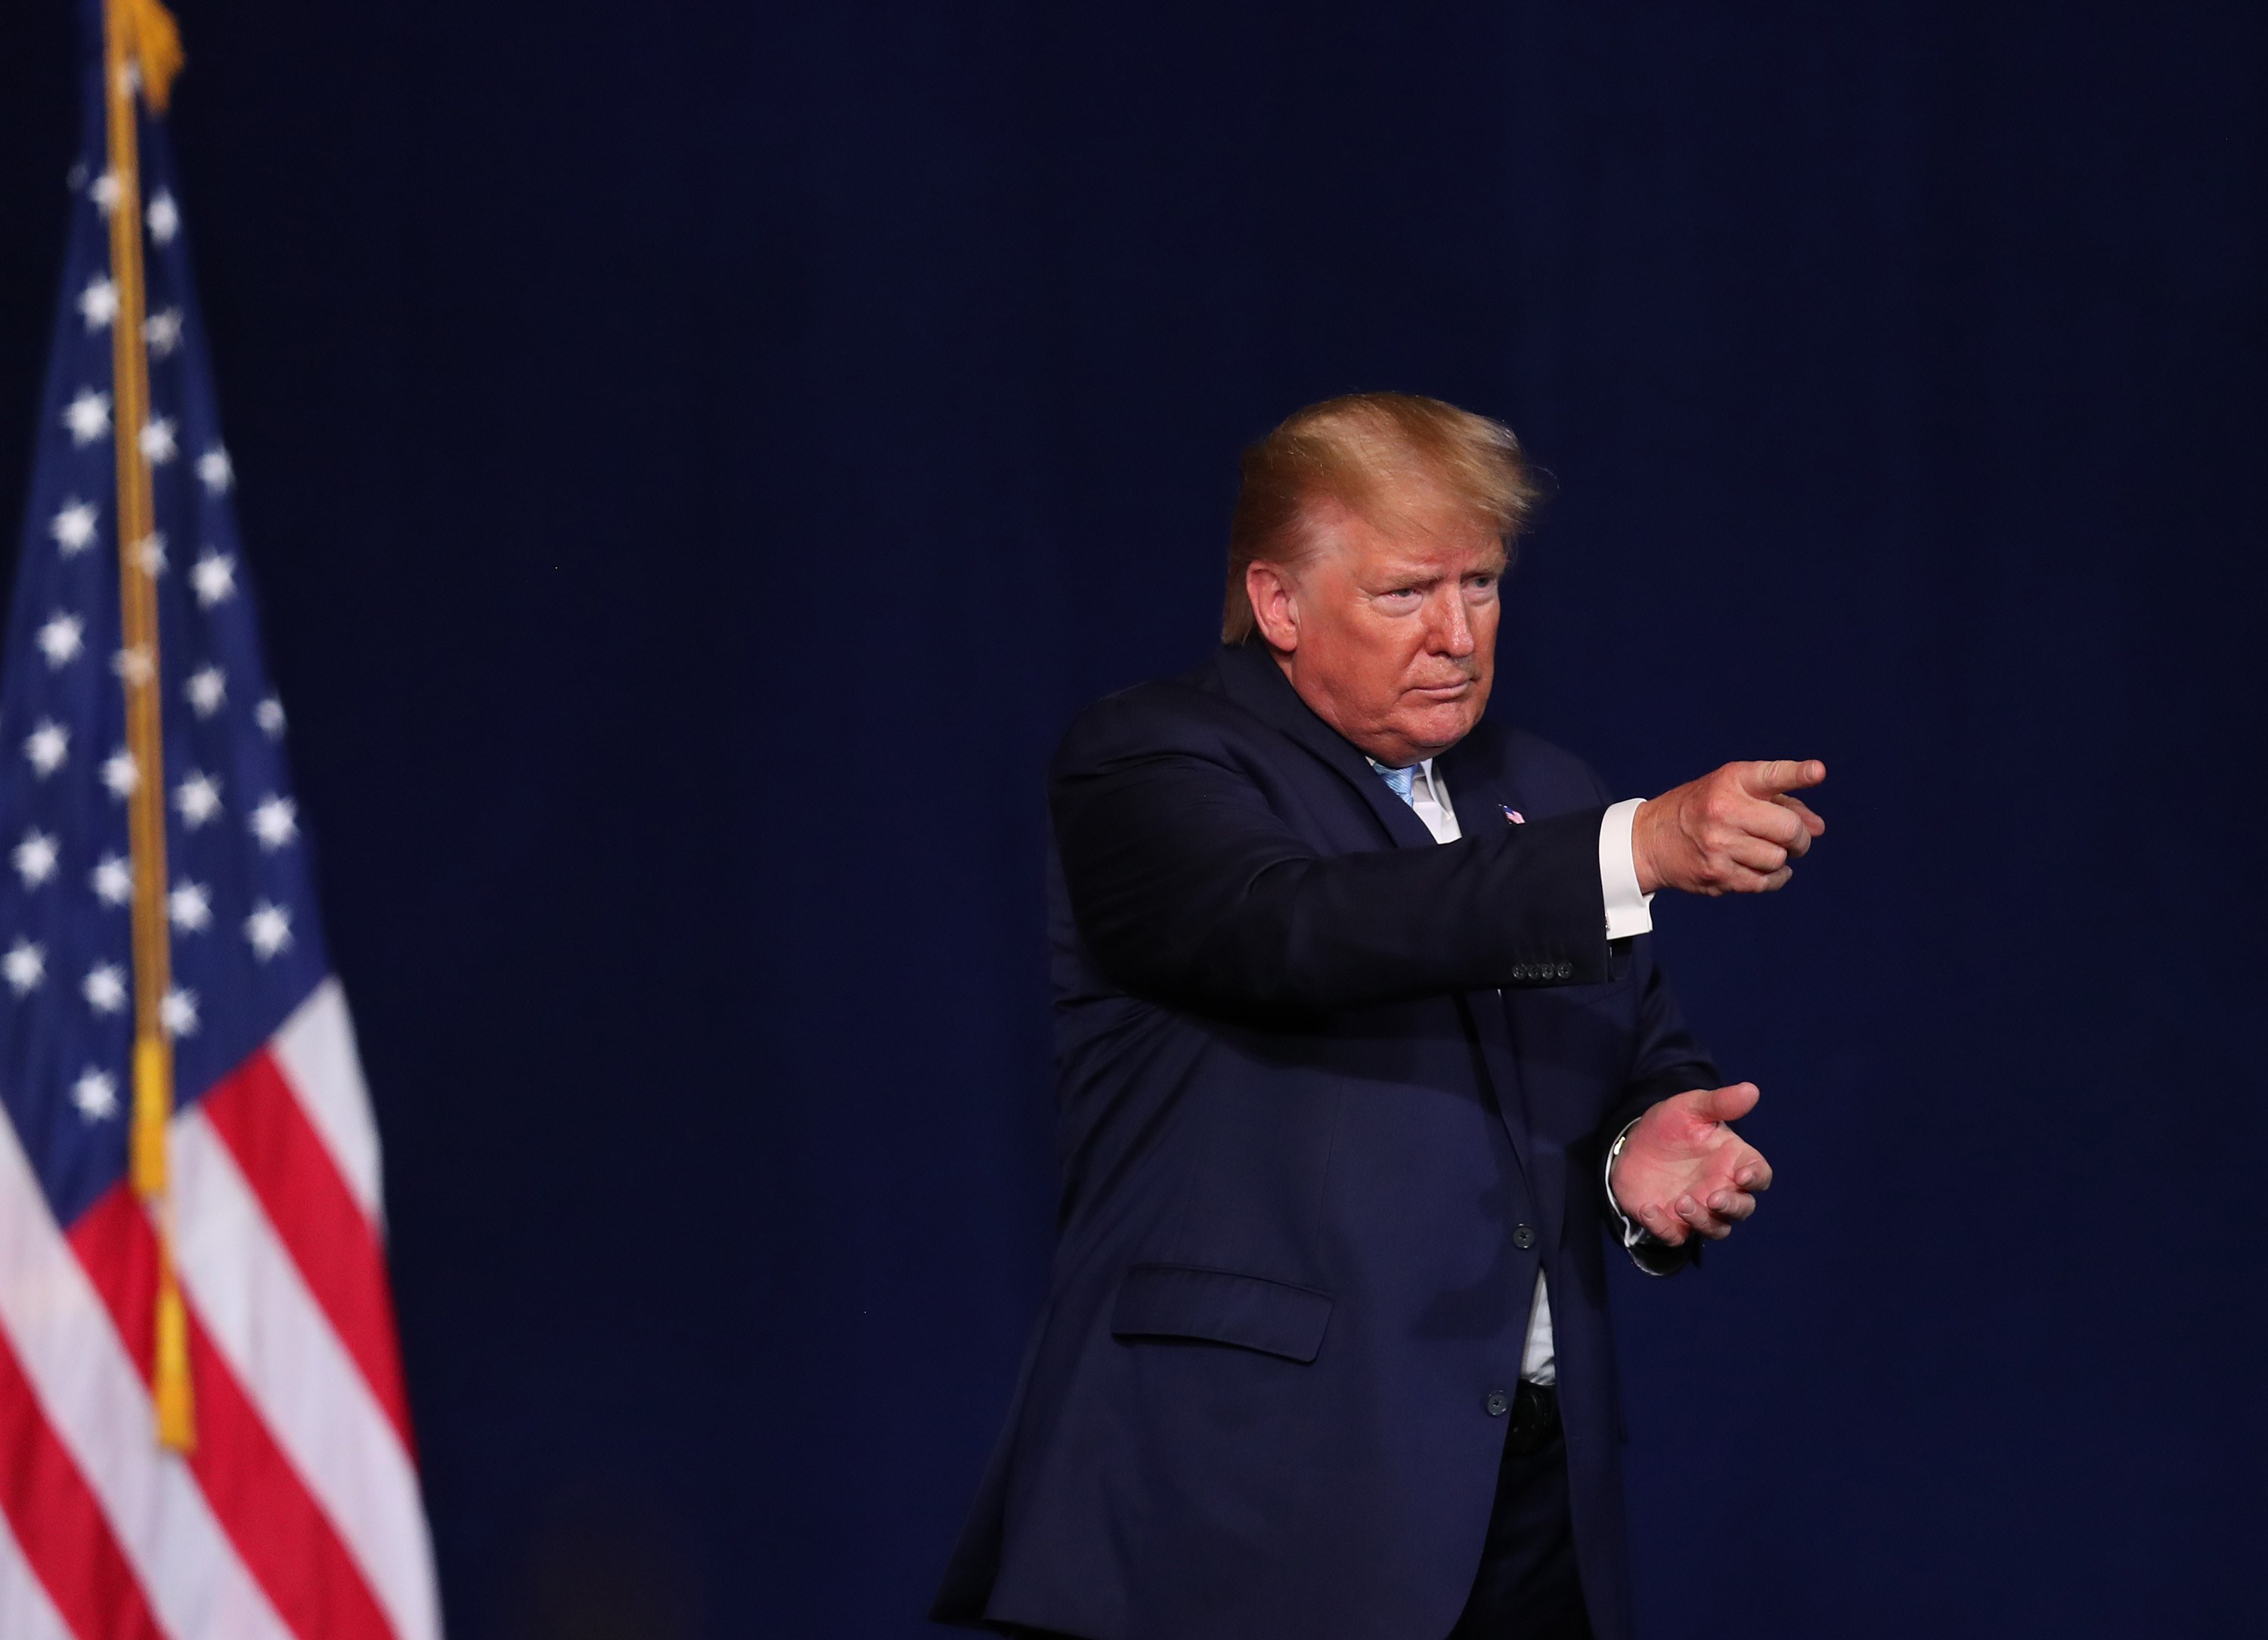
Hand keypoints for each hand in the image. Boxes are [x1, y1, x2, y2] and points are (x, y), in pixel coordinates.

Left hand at [1609, 1084, 1772, 1245]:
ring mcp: (1698, 1209)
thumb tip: (1751, 1090)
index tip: (1744, 1174)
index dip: (1756, 1177)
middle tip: (1714, 1197)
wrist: (1633, 1142)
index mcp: (1734, 1161)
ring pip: (1716, 1228)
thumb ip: (1719, 1103)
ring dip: (1703, 1220)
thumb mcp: (1690, 1108)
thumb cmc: (1671, 1125)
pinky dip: (1663, 1227)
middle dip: (1732, 1206)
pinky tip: (1648, 1209)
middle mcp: (1722, 1189)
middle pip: (1742, 1209)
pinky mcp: (1671, 1222)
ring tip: (1682, 1202)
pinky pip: (1673, 1235)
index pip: (1759, 1174)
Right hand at [1631, 759, 1825, 895]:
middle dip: (1800, 838)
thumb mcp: (1734, 791)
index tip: (1818, 772)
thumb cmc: (1702, 809)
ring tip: (1765, 851)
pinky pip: (1765, 883)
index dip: (1798, 773)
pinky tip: (1763, 868)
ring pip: (1779, 859)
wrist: (1651, 839)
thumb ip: (1781, 802)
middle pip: (1789, 830)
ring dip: (1780, 858)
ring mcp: (1719, 845)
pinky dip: (1773, 878)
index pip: (1771, 776)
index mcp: (1730, 781)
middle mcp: (1724, 810)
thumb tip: (1818, 828)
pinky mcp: (1717, 875)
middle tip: (1793, 839)